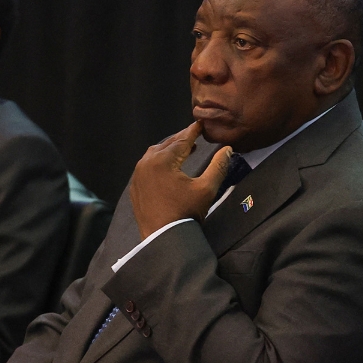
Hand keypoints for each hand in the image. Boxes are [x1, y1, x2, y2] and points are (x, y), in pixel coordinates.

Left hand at [128, 121, 233, 238]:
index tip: (201, 123)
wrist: (163, 239)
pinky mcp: (135, 187)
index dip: (193, 131)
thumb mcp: (206, 189)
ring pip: (154, 154)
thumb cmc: (186, 213)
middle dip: (181, 139)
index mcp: (162, 161)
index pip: (182, 140)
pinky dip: (158, 162)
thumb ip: (218, 166)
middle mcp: (146, 164)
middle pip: (166, 144)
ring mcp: (137, 176)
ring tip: (183, 150)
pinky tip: (168, 168)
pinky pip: (146, 167)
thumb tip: (228, 149)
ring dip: (169, 150)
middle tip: (194, 135)